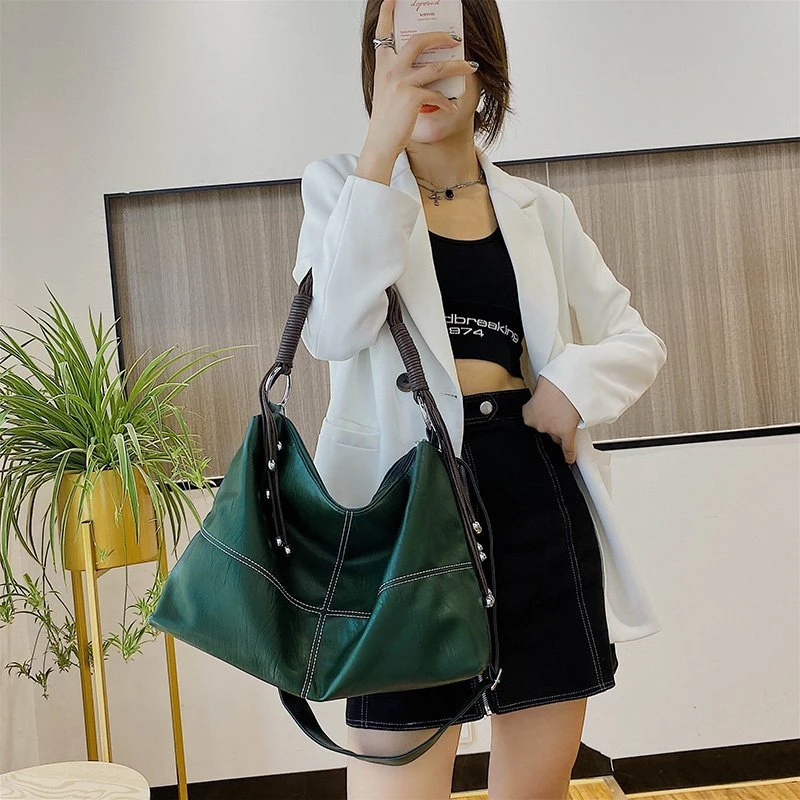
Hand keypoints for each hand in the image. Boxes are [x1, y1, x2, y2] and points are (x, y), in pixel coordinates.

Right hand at [366, 0, 479, 155]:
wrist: (380, 143)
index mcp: (383, 65)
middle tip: (454, 39)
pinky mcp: (412, 98)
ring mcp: (401, 82)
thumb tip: (428, 66)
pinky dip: (447, 100)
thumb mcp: (387, 91)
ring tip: (469, 67)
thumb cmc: (386, 119)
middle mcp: (391, 69)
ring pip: (437, 66)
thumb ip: (400, 74)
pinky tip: (451, 105)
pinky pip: (438, 93)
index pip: (383, 32)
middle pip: (419, 41)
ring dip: (458, 66)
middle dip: (440, 36)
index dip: (388, 13)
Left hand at [521, 376, 580, 463]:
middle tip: (557, 415)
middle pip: (544, 431)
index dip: (540, 421)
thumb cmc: (554, 380)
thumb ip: (538, 400)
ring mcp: (551, 429)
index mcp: (527, 414)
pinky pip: (567, 447)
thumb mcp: (539, 389)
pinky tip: (569, 459)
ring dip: (560, 430)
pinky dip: (569, 454)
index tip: (543, 420)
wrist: (566, 379)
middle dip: (550, 425)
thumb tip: (543, 402)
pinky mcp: (565, 432)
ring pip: (556, 437)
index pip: (532, 424)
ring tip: (566, 418)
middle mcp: (537, 424)